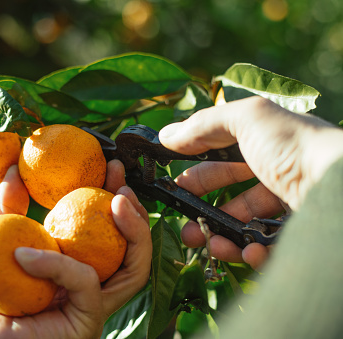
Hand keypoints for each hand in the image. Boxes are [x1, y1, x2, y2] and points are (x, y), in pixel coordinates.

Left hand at [0, 164, 151, 338]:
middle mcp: (90, 288)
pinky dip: (59, 263)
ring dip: (134, 232)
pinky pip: (86, 283)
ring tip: (118, 201)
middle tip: (122, 183)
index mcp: (74, 267)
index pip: (111, 236)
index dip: (118, 202)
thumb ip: (6, 210)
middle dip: (138, 215)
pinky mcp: (85, 322)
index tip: (111, 170)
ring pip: (134, 271)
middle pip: (134, 254)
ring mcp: (91, 307)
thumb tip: (14, 172)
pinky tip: (25, 254)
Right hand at [158, 96, 342, 268]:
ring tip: (210, 246)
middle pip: (231, 198)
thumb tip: (166, 135)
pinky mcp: (299, 237)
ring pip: (245, 228)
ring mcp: (290, 208)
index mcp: (266, 146)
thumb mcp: (248, 120)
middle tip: (186, 229)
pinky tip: (249, 253)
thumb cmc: (295, 148)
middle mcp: (279, 176)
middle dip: (202, 213)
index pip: (223, 161)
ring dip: (221, 239)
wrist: (340, 188)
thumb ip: (205, 124)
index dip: (198, 175)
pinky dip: (252, 254)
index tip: (174, 188)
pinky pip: (268, 250)